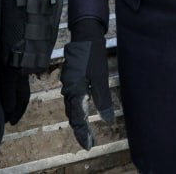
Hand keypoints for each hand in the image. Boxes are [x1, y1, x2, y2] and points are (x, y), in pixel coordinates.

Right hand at [60, 19, 113, 149]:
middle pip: (72, 114)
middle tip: (88, 142)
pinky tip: (82, 110)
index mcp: (74, 89)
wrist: (85, 31)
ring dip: (77, 120)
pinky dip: (76, 109)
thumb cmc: (93, 52)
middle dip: (79, 129)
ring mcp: (68, 82)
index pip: (77, 117)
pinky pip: (71, 98)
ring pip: (70, 107)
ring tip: (85, 131)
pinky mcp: (70, 77)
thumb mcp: (100, 76)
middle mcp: (68, 88)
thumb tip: (107, 120)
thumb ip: (103, 99)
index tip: (88, 144)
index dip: (82, 132)